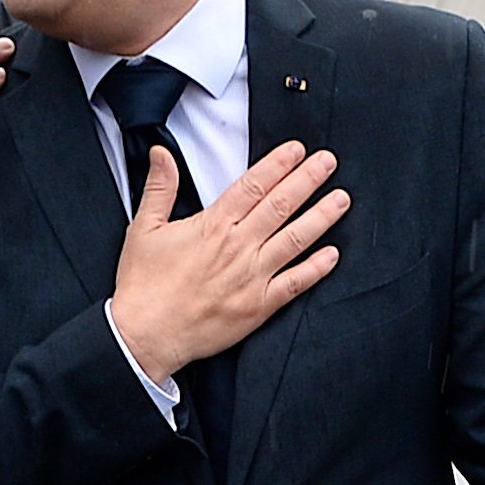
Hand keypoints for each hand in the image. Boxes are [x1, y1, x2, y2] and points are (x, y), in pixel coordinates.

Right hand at [107, 139, 343, 377]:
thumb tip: (161, 153)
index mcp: (212, 226)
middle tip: (329, 162)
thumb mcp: (143, 228)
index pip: (253, 186)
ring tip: (341, 199)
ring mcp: (251, 277)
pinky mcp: (259, 306)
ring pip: (294, 239)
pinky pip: (295, 283)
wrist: (145, 335)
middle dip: (308, 180)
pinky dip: (316, 268)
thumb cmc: (144, 285)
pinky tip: (333, 254)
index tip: (298, 150)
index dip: (278, 165)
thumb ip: (160, 188)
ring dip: (320, 217)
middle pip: (281, 205)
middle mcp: (237, 247)